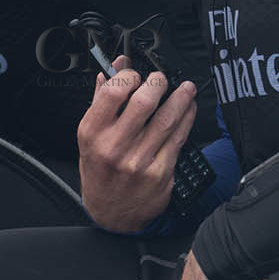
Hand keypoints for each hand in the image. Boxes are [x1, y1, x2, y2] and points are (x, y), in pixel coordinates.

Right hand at [77, 55, 197, 232]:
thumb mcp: (90, 135)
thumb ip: (102, 98)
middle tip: (162, 78)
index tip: (136, 74)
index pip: (112, 92)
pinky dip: (186, 119)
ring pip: (167, 119)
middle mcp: (114, 147)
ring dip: (181, 98)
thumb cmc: (99, 170)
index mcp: (93, 132)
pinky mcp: (160, 172)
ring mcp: (139, 161)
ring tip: (185, 88)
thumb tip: (116, 66)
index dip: (129, 75)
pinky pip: (178, 138)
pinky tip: (188, 109)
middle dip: (158, 82)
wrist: (111, 213)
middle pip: (143, 102)